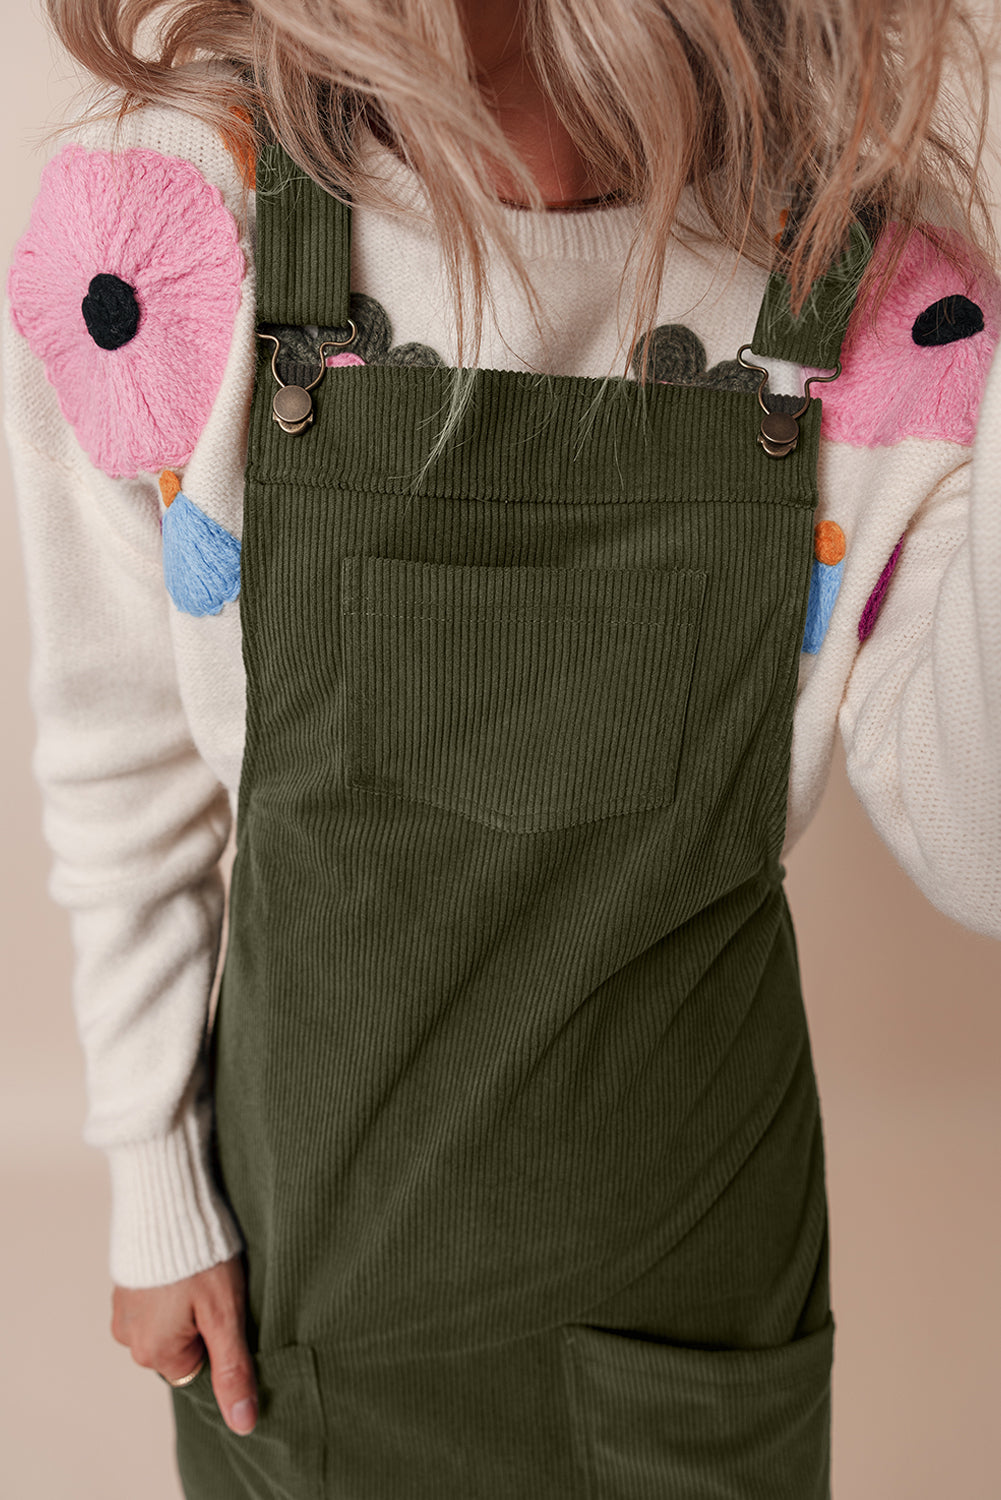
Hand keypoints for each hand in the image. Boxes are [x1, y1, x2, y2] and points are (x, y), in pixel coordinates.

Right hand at [111, 1252, 257, 1434]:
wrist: (165, 1200)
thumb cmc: (200, 1256)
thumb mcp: (225, 1315)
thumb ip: (233, 1370)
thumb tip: (243, 1424)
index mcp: (154, 1353)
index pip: (199, 1368)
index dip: (219, 1339)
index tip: (225, 1309)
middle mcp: (130, 1339)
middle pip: (181, 1347)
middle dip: (201, 1322)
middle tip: (214, 1288)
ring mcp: (123, 1310)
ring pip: (168, 1324)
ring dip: (185, 1304)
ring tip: (197, 1272)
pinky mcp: (124, 1285)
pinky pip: (154, 1302)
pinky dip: (170, 1288)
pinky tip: (183, 1264)